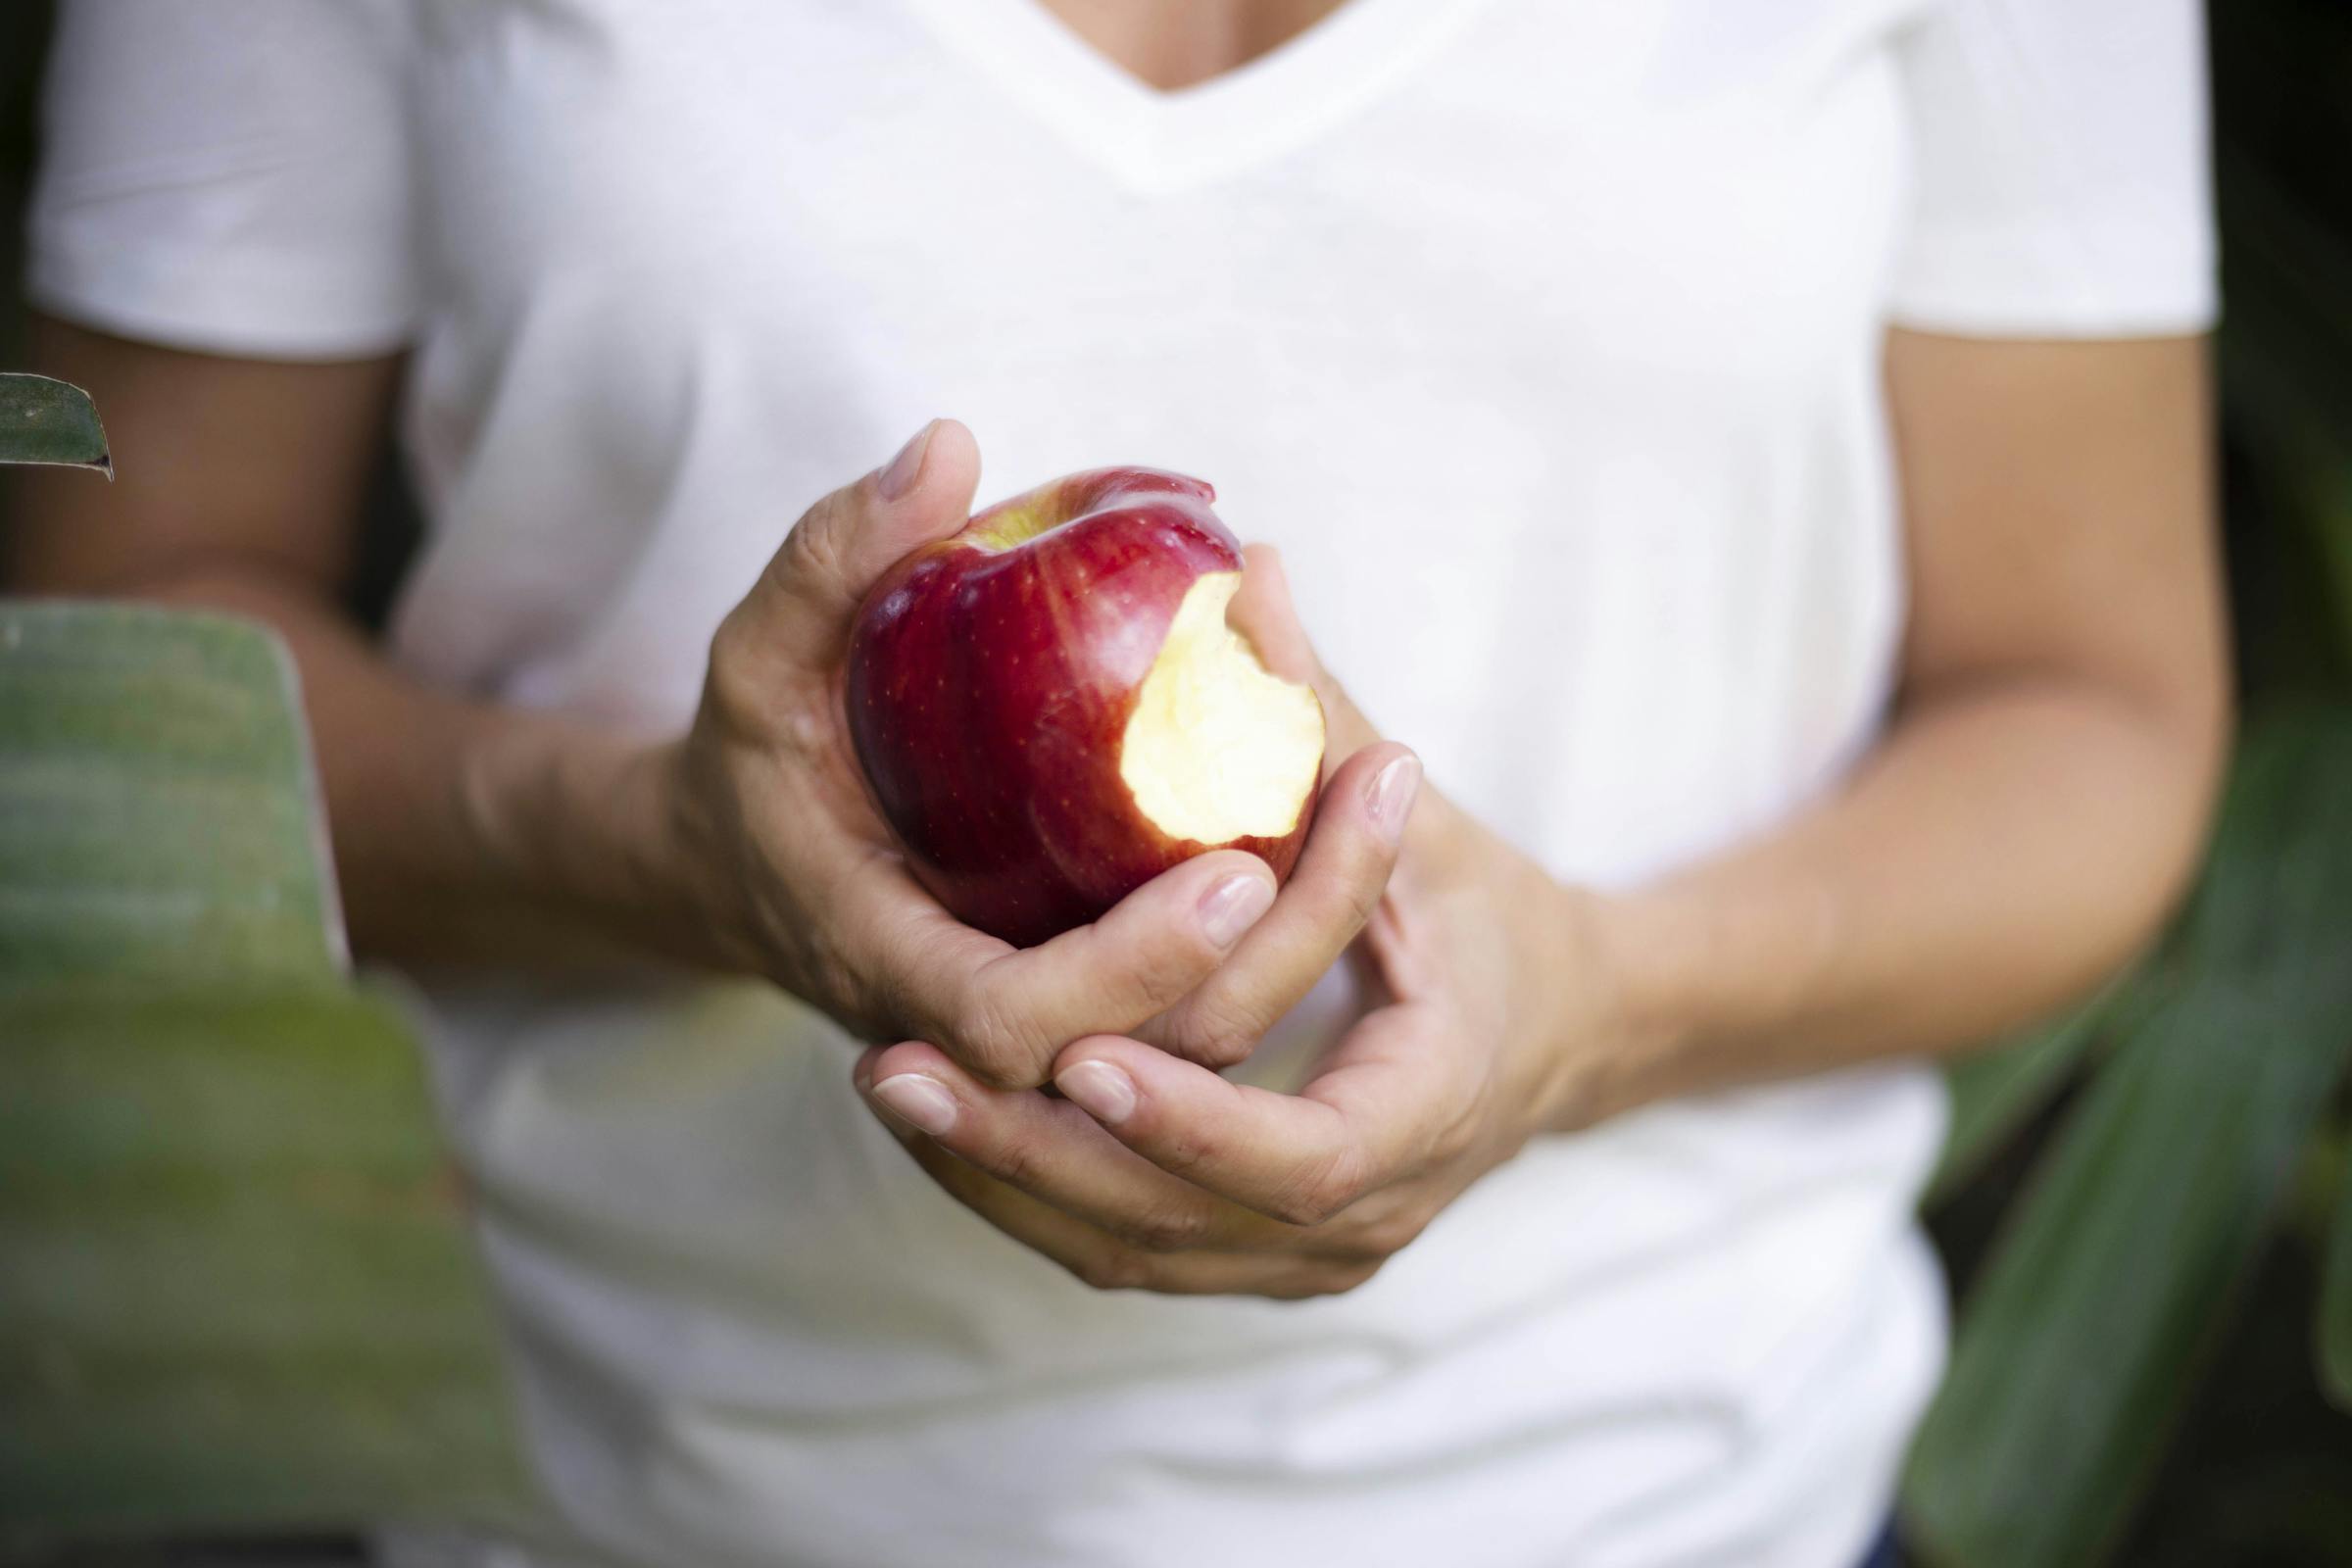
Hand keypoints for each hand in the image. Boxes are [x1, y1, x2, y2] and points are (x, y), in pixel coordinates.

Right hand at [659, 422, 1410, 1088]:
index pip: (1011, 1020)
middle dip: (1276, 955)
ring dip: (1310, 937)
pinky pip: (1202, 994)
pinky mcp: (1093, 992)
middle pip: (1146, 1057)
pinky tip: (1348, 800)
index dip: (1126, 971)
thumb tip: (947, 445)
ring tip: (1384, 792)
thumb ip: (833, 555)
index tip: (1233, 877)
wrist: (746, 860)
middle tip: (1365, 813)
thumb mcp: (760, 647)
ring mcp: (1044, 1022)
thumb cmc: (758, 751)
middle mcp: (972, 1022)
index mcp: (883, 958)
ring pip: (1196, 1041)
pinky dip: (1287, 920)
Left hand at [854, 557, 1616, 1295]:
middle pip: (1174, 1222)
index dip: (1185, 1117)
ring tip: (891, 1089)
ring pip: (1130, 1251)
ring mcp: (1309, 1255)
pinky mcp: (1258, 1254)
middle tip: (900, 1070)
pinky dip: (1029, 1196)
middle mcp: (1366, 1214)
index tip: (1078, 1054)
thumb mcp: (1418, 823)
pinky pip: (1124, 1249)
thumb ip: (1321, 717)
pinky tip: (938, 1127)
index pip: (1298, 1157)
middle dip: (1028, 1152)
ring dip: (1003, 1179)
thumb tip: (1240, 571)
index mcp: (1426, 1108)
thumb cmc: (1489, 914)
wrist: (1561, 1033)